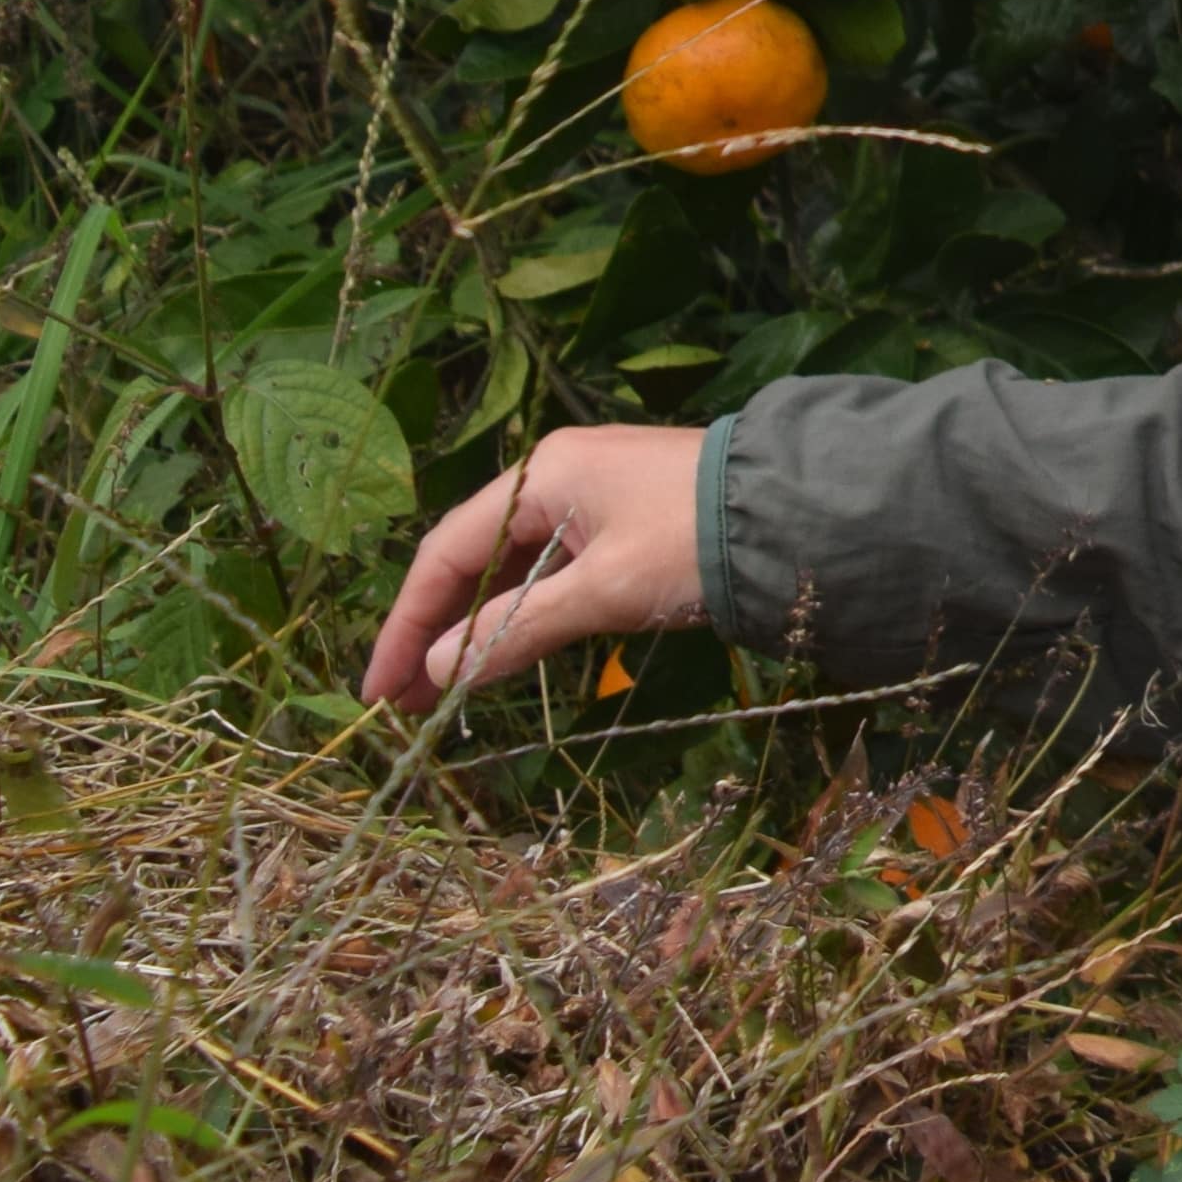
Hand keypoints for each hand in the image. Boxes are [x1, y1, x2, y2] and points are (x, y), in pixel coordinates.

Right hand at [365, 422, 709, 709]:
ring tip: (441, 695)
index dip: (407, 623)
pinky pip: (552, 571)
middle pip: (471, 558)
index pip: (446, 553)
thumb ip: (516, 629)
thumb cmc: (696, 542)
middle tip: (402, 705)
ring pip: (511, 568)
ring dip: (476, 628)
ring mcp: (593, 499)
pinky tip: (503, 655)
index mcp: (543, 475)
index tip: (378, 690)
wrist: (802, 511)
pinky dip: (522, 614)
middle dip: (435, 631)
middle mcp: (558, 478)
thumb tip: (439, 670)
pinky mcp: (624, 525)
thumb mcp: (603, 589)